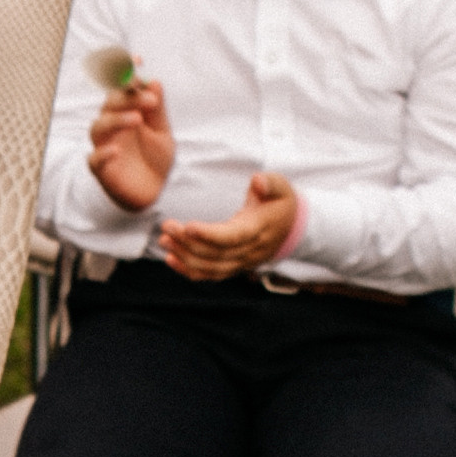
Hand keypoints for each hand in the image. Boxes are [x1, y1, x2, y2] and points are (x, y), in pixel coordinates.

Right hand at [87, 75, 173, 210]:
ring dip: (116, 120)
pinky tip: (117, 151)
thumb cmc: (155, 158)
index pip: (122, 88)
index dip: (125, 73)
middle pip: (109, 103)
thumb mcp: (162, 133)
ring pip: (98, 126)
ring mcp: (104, 146)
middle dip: (127, 97)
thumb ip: (157, 111)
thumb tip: (154, 81)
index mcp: (126, 112)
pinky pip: (94, 159)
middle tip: (150, 100)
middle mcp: (112, 125)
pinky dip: (103, 154)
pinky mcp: (101, 169)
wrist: (152, 192)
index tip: (138, 60)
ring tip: (136, 120)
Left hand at [159, 172, 299, 278]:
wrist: (291, 228)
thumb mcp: (282, 186)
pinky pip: (210, 275)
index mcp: (258, 230)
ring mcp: (241, 263)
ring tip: (164, 240)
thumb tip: (257, 181)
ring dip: (184, 257)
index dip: (210, 235)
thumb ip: (270, 182)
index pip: (232, 237)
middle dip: (188, 243)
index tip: (188, 226)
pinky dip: (189, 270)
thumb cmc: (280, 203)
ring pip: (210, 268)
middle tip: (167, 227)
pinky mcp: (233, 267)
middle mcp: (249, 251)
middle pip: (215, 254)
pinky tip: (171, 258)